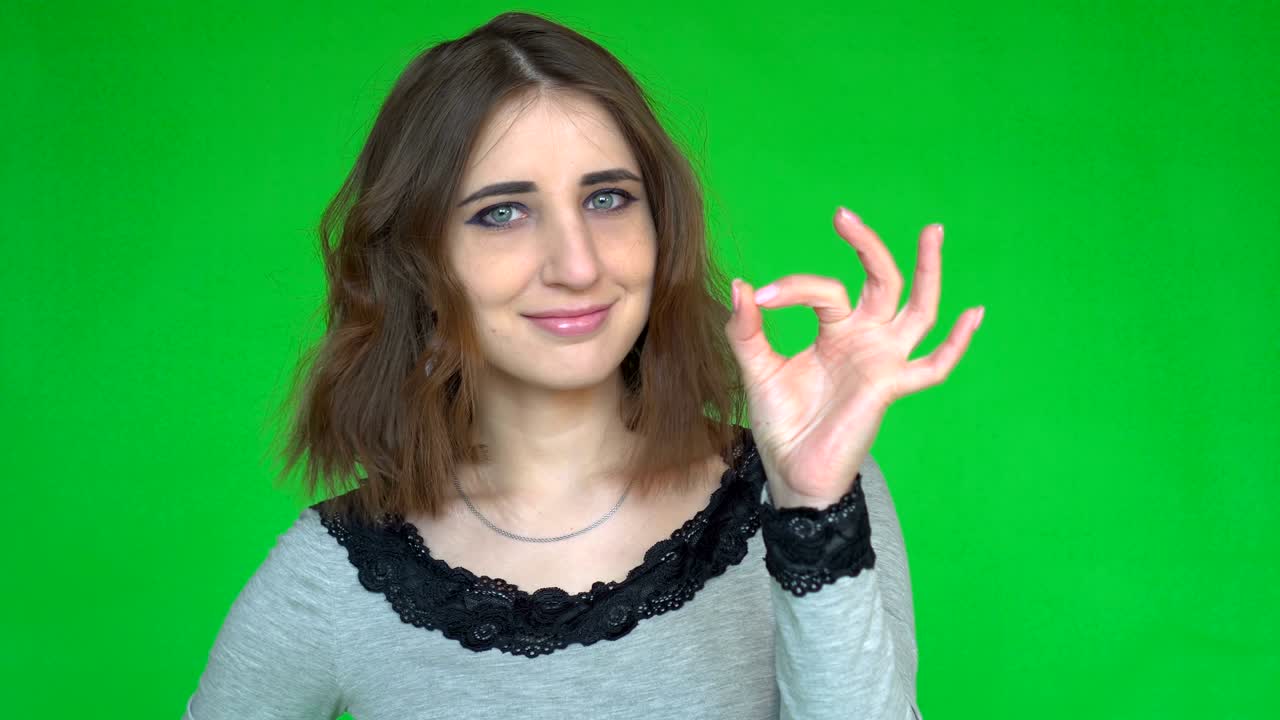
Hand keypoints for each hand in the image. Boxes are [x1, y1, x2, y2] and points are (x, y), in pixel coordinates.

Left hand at [725, 207, 983, 508]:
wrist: (790, 471)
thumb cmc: (781, 422)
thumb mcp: (757, 369)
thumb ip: (747, 331)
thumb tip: (741, 285)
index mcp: (835, 331)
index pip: (827, 290)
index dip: (796, 287)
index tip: (761, 296)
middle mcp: (865, 339)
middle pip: (881, 281)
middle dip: (868, 246)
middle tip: (843, 215)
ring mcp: (883, 361)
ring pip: (917, 309)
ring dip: (928, 271)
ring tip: (932, 231)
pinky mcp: (890, 387)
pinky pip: (932, 367)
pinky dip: (956, 343)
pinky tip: (974, 314)